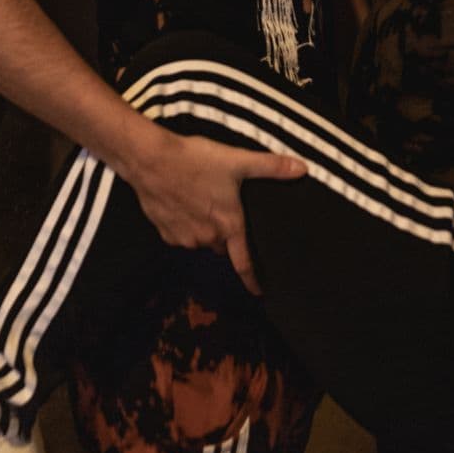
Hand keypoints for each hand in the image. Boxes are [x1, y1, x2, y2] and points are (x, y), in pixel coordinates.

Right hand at [126, 128, 306, 294]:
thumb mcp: (238, 160)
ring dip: (204, 228)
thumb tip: (302, 168)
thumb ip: (271, 167)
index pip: (244, 263)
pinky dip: (184, 224)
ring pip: (201, 240)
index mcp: (229, 225)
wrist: (151, 160)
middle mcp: (207, 237)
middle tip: (224, 209)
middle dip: (226, 234)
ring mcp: (184, 238)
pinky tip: (182, 202)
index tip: (259, 292)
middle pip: (222, 245)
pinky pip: (180, 235)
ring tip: (201, 200)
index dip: (252, 280)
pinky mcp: (164, 232)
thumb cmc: (196, 160)